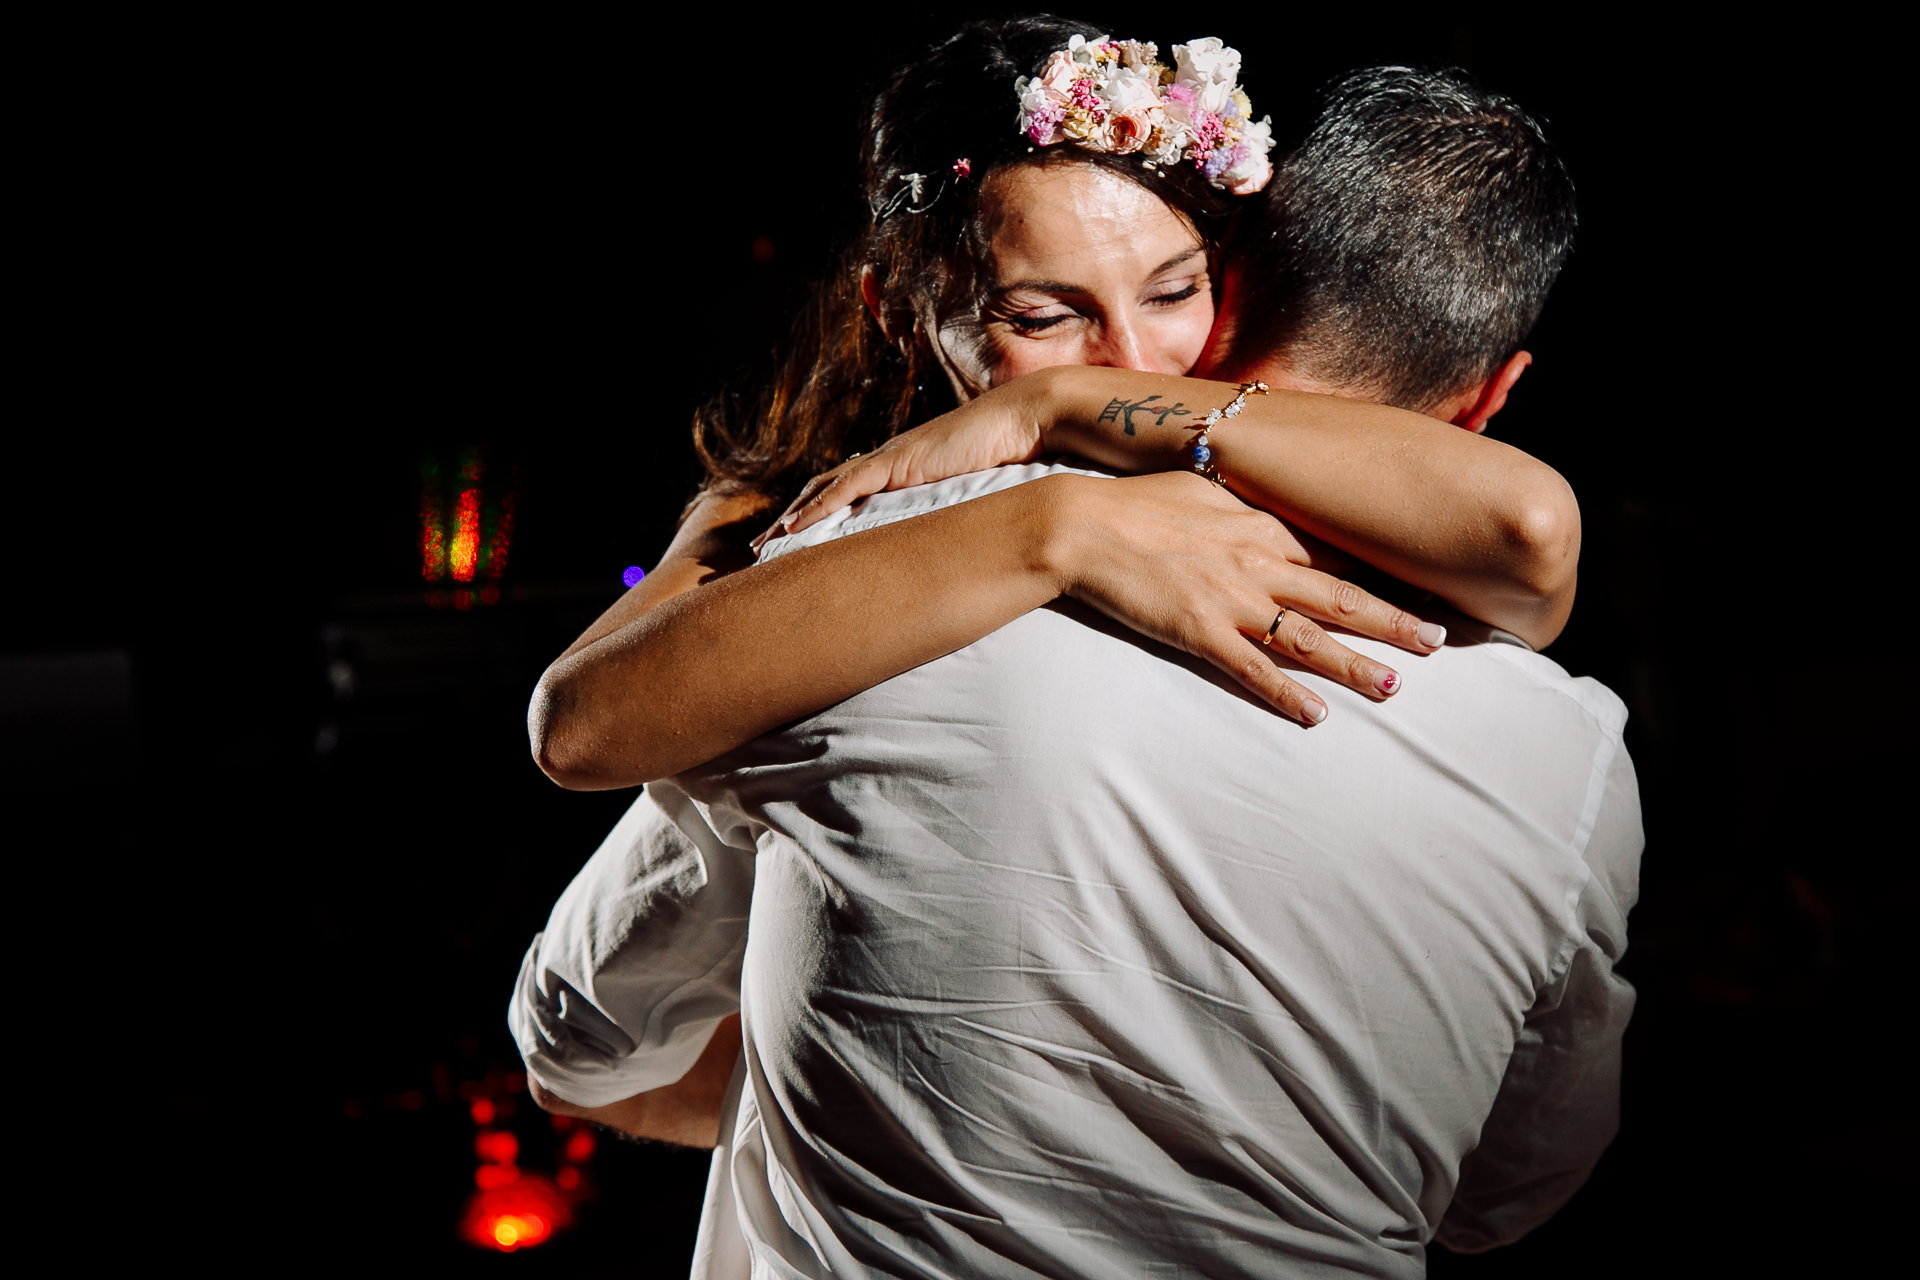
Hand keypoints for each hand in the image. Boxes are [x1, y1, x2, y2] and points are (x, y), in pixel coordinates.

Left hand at [755, 376, 1051, 549]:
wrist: (1024, 419)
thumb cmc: (1010, 455)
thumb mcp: (975, 495)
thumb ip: (957, 514)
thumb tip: (956, 550)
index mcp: (902, 469)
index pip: (847, 494)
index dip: (817, 515)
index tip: (794, 541)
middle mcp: (887, 461)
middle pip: (823, 491)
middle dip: (791, 520)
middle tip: (761, 548)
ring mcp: (888, 459)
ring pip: (822, 490)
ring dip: (790, 518)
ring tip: (763, 545)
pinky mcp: (895, 462)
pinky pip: (844, 489)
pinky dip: (815, 509)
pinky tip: (791, 529)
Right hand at [1050, 472, 1444, 724]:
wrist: (1084, 526)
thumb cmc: (1137, 503)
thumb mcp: (1202, 487)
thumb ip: (1244, 501)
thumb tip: (1268, 503)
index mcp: (1262, 525)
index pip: (1340, 550)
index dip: (1386, 570)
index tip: (1426, 586)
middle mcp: (1259, 562)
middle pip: (1342, 595)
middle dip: (1394, 620)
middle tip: (1440, 641)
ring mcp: (1231, 599)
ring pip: (1309, 637)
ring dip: (1356, 664)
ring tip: (1395, 687)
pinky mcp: (1200, 631)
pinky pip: (1253, 669)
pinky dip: (1287, 694)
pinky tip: (1316, 715)